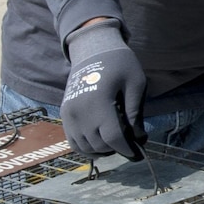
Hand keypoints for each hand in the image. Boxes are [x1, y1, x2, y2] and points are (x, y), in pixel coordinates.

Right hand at [60, 20, 148, 159]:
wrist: (93, 50)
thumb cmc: (120, 65)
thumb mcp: (136, 84)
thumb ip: (135, 112)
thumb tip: (138, 138)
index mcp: (99, 102)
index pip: (113, 138)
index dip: (127, 149)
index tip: (138, 153)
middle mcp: (80, 112)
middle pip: (99, 145)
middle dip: (118, 149)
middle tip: (131, 145)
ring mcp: (70, 115)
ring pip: (85, 147)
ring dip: (102, 151)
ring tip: (117, 145)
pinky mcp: (65, 115)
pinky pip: (73, 141)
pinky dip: (86, 148)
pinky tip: (100, 147)